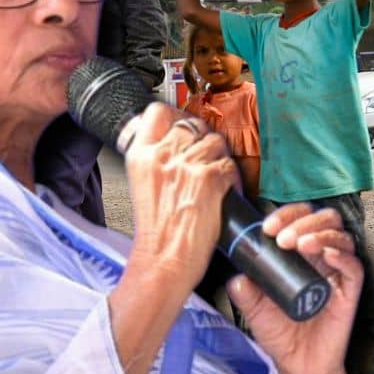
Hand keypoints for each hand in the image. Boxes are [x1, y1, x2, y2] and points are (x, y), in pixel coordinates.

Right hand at [124, 103, 234, 288]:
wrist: (163, 261)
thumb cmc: (156, 232)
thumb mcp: (143, 184)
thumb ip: (155, 158)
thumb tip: (175, 141)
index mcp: (141, 156)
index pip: (157, 112)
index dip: (176, 115)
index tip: (184, 126)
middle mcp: (162, 155)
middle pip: (192, 124)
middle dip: (203, 139)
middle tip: (204, 160)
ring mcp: (187, 166)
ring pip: (216, 141)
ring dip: (220, 158)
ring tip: (214, 178)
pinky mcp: (210, 179)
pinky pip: (229, 164)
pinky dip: (232, 178)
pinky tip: (224, 191)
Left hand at [229, 204, 361, 373]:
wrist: (298, 367)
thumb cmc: (282, 335)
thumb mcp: (255, 311)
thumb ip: (245, 293)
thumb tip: (237, 276)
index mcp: (300, 255)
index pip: (300, 220)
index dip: (286, 215)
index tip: (268, 228)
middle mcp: (321, 258)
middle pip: (325, 219)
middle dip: (303, 221)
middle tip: (283, 238)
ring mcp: (337, 273)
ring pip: (341, 236)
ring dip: (320, 233)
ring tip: (301, 245)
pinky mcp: (350, 291)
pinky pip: (354, 266)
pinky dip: (342, 256)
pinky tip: (327, 255)